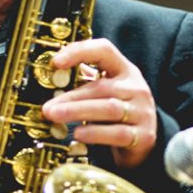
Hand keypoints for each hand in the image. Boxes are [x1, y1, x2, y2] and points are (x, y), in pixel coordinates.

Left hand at [41, 38, 156, 168]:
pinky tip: (78, 134)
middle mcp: (136, 88)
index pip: (104, 50)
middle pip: (102, 87)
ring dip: (78, 112)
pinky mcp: (143, 136)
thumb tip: (51, 79)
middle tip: (47, 107)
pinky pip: (117, 133)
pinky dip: (95, 133)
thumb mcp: (105, 93)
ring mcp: (142, 112)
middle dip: (71, 97)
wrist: (145, 141)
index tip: (56, 62)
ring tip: (55, 117)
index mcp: (125, 70)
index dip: (80, 52)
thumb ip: (84, 83)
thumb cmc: (117, 112)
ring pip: (109, 109)